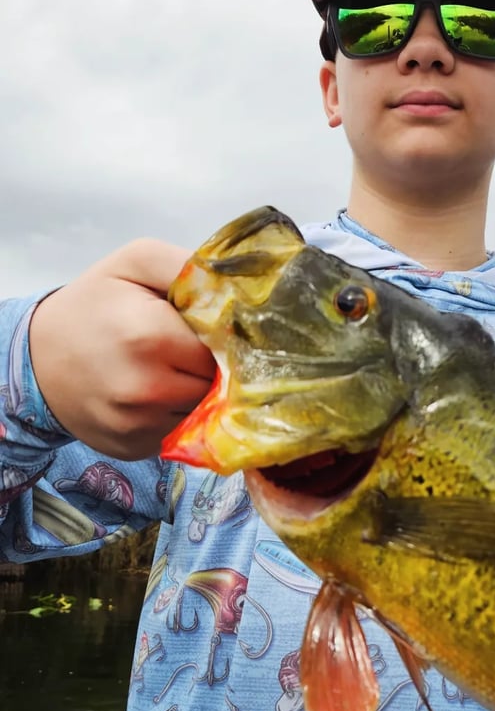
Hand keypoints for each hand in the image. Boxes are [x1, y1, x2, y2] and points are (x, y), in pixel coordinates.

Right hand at [29, 239, 214, 458]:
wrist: (37, 358)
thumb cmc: (95, 305)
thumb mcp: (137, 263)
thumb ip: (192, 269)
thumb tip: (242, 291)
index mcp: (151, 336)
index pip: (226, 347)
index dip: (222, 338)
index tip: (205, 331)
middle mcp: (147, 389)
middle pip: (220, 383)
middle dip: (214, 368)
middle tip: (186, 351)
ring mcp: (141, 426)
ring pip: (208, 413)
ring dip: (200, 395)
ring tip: (172, 372)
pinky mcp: (138, 448)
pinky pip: (185, 434)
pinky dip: (181, 416)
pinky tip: (159, 396)